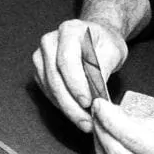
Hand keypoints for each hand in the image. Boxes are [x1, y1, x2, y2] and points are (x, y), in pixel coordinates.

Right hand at [31, 17, 128, 132]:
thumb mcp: (113, 52)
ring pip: (50, 88)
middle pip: (55, 77)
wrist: (96, 39)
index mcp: (69, 30)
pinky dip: (62, 106)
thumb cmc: (104, 43)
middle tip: (87, 121)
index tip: (88, 102)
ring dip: (67, 108)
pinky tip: (76, 114)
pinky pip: (48, 92)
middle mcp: (50, 41)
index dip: (76, 83)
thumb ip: (103, 70)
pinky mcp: (40, 71)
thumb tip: (96, 95)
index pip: (67, 60)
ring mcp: (41, 56)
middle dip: (71, 103)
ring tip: (85, 122)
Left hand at [89, 98, 153, 153]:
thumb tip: (116, 115)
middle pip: (115, 151)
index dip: (109, 117)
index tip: (99, 104)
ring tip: (100, 128)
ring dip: (99, 145)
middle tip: (96, 113)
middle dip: (101, 128)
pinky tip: (105, 149)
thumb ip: (145, 122)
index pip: (129, 135)